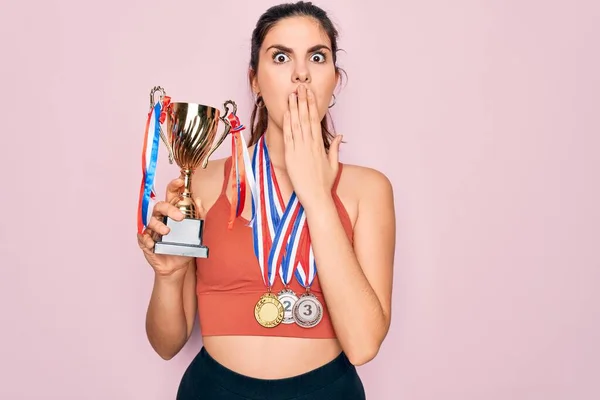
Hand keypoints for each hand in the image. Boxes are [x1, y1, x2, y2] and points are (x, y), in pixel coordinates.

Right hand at [136, 177, 205, 276]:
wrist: (178, 266)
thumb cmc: (185, 245)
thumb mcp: (196, 231)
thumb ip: (199, 215)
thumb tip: (198, 199)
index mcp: (172, 212)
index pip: (171, 195)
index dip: (173, 186)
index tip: (179, 181)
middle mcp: (161, 218)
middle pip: (160, 206)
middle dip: (169, 209)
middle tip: (180, 217)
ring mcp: (153, 229)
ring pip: (151, 221)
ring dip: (159, 225)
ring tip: (167, 232)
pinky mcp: (146, 241)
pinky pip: (143, 237)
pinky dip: (147, 239)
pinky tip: (153, 243)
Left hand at [283, 84, 342, 207]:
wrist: (316, 197)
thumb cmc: (324, 183)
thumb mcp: (333, 164)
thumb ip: (335, 148)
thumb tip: (340, 136)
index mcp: (320, 145)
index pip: (315, 120)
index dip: (312, 105)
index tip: (310, 94)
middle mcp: (310, 145)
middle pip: (306, 118)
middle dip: (303, 101)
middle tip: (300, 87)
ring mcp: (300, 150)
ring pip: (296, 125)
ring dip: (294, 108)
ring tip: (292, 95)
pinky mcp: (291, 157)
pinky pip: (288, 137)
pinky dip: (287, 124)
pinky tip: (286, 113)